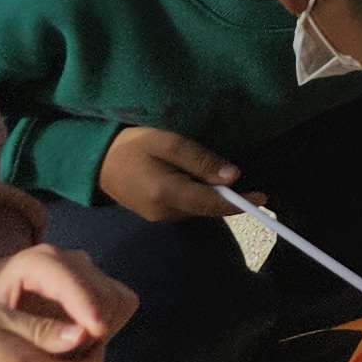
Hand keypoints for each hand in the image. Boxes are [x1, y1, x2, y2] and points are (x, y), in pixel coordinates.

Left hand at [0, 247, 133, 354]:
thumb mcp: (0, 322)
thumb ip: (37, 329)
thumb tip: (81, 336)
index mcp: (36, 262)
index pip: (73, 281)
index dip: (87, 306)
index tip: (97, 333)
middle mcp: (67, 258)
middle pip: (103, 291)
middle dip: (95, 325)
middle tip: (71, 354)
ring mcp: (84, 267)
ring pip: (117, 296)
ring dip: (104, 325)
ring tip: (74, 347)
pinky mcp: (96, 278)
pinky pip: (120, 300)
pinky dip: (110, 321)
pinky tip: (84, 335)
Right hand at [94, 125, 239, 223]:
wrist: (99, 162)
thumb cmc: (135, 146)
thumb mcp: (170, 143)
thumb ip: (201, 160)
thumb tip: (233, 176)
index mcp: (167, 193)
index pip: (211, 204)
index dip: (239, 202)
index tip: (262, 196)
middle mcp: (164, 213)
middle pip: (207, 209)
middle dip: (230, 200)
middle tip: (251, 184)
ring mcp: (159, 218)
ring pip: (198, 210)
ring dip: (216, 199)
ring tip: (228, 182)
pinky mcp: (157, 215)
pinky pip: (188, 208)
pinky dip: (202, 199)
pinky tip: (206, 185)